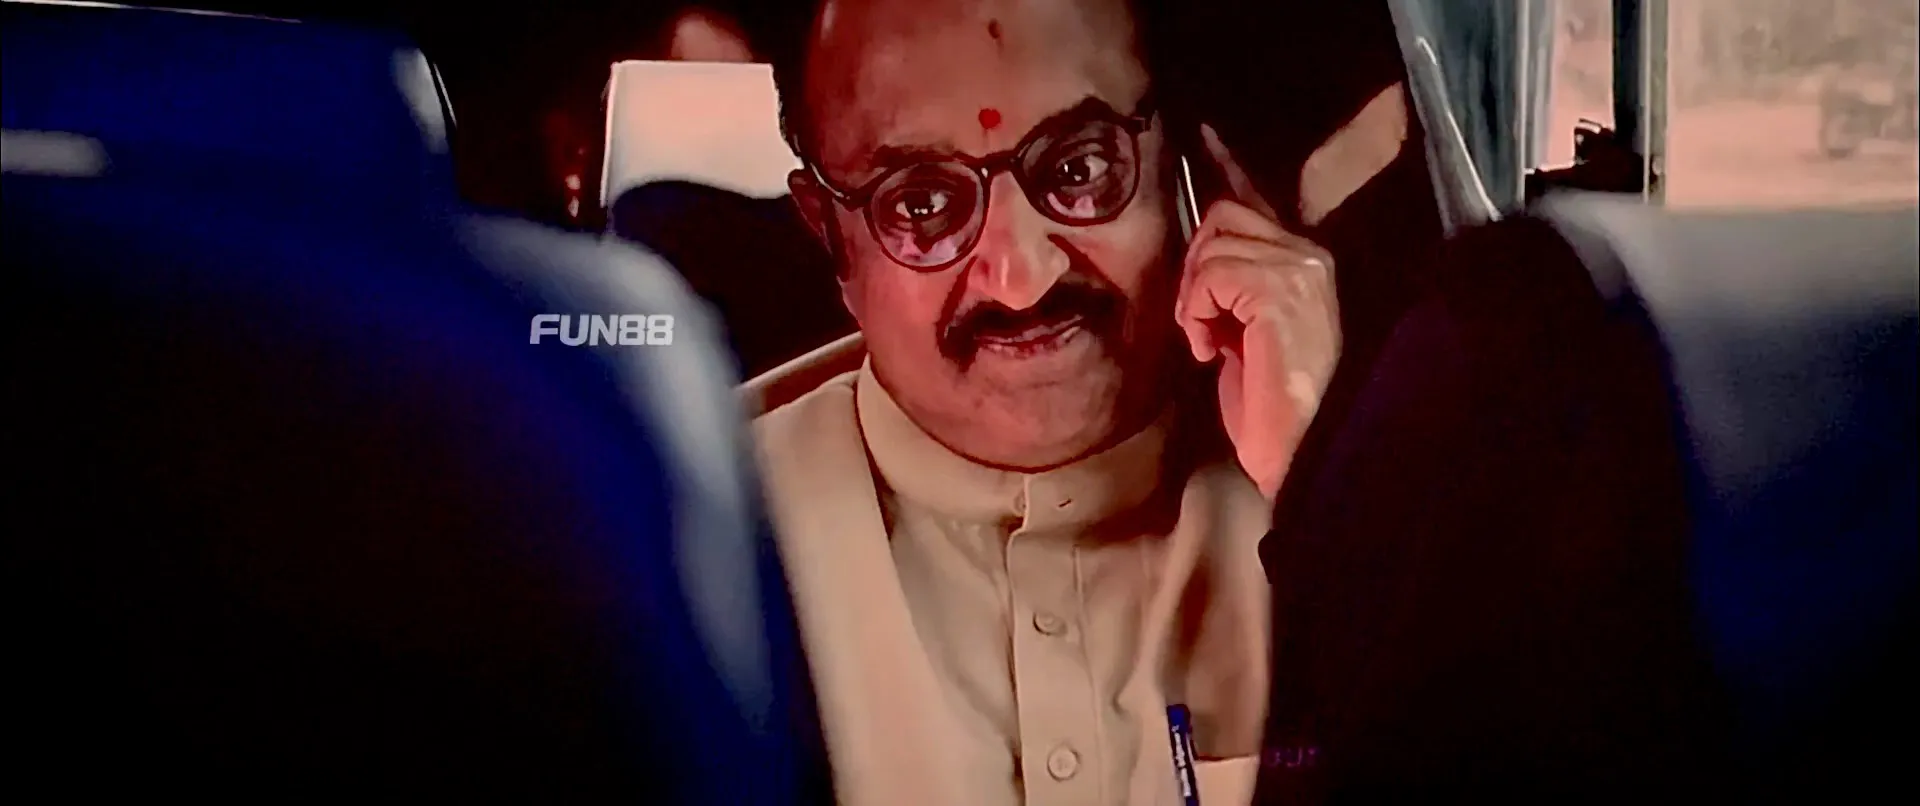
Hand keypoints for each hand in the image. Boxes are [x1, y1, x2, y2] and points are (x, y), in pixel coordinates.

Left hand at [1177, 125, 1342, 502]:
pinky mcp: (1278, 292)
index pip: (1252, 203)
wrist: (1298, 455)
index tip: (1201, 135)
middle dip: (1194, 265)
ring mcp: (1299, 271)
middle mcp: (1310, 257)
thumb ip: (1230, 288)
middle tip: (1200, 319)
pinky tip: (1213, 351)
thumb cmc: (1268, 407)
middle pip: (1221, 216)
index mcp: (1306, 263)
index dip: (1221, 170)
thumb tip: (1196, 256)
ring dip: (1193, 298)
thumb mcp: (1245, 333)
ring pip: (1210, 247)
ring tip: (1210, 342)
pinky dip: (1197, 312)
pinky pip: (1211, 275)